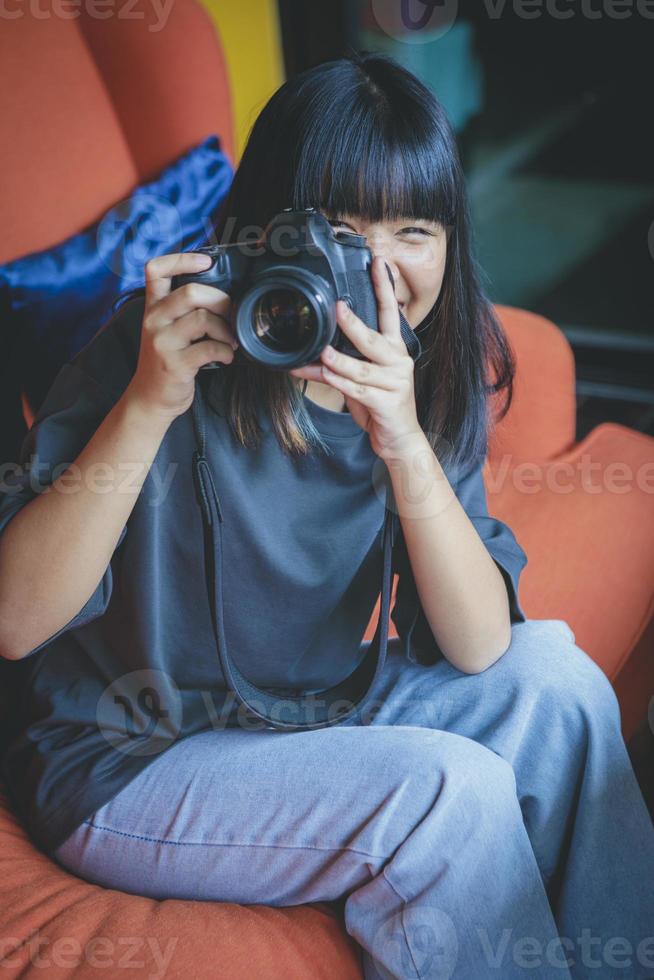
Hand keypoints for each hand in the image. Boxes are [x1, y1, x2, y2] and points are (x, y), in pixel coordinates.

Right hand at [125, 252, 238, 424]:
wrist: (149, 399)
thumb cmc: (165, 362)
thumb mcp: (165, 330)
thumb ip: (182, 311)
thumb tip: (222, 297)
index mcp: (152, 308)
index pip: (156, 270)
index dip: (182, 259)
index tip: (206, 261)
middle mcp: (154, 321)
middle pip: (191, 292)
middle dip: (220, 301)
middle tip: (230, 315)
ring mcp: (163, 342)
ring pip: (203, 318)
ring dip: (226, 329)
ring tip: (230, 341)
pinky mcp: (175, 364)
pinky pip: (210, 348)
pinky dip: (226, 351)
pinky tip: (226, 357)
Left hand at [289, 256, 423, 460]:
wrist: (400, 439)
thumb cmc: (381, 404)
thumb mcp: (367, 376)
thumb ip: (349, 360)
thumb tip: (318, 347)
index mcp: (395, 349)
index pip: (390, 312)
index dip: (384, 287)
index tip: (378, 262)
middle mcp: (398, 361)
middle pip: (373, 338)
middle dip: (354, 323)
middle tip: (338, 308)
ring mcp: (394, 382)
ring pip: (360, 367)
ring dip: (338, 360)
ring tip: (321, 353)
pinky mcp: (386, 402)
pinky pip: (356, 390)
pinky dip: (337, 383)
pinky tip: (321, 375)